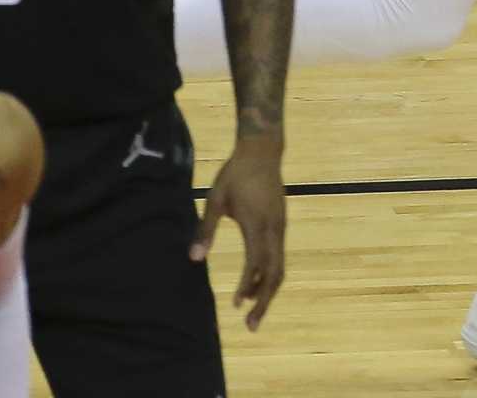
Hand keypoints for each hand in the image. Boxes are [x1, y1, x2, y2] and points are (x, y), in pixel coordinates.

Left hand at [191, 137, 285, 331]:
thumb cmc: (234, 175)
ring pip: (280, 267)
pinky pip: (279, 256)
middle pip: (275, 273)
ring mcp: (281, 227)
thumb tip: (195, 260)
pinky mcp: (281, 224)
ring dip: (268, 291)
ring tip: (253, 311)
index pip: (256, 264)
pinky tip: (256, 283)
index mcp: (256, 224)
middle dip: (264, 301)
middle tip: (251, 326)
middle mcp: (274, 229)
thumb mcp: (214, 200)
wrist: (262, 151)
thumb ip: (205, 230)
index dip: (247, 286)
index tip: (235, 305)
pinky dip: (270, 275)